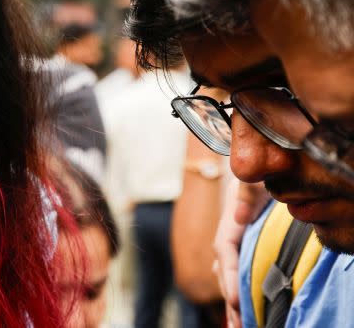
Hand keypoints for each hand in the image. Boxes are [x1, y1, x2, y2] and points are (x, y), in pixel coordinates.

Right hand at [213, 179, 269, 327]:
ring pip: (228, 275)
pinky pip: (236, 272)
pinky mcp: (242, 248)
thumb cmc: (257, 176)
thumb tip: (238, 217)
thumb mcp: (252, 180)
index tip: (237, 300)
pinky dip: (237, 291)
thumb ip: (245, 194)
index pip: (226, 253)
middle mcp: (227, 236)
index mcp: (230, 223)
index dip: (231, 277)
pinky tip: (240, 308)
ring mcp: (233, 244)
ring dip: (232, 300)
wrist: (255, 170)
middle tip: (238, 324)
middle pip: (224, 271)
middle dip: (230, 299)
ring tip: (238, 325)